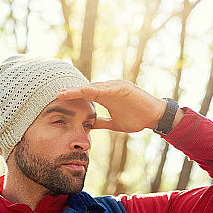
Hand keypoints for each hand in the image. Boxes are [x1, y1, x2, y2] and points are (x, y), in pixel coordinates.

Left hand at [57, 80, 182, 132]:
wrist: (154, 116)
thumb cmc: (137, 118)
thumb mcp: (114, 123)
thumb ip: (102, 122)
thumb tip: (88, 126)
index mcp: (106, 97)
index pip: (86, 95)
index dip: (73, 97)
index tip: (59, 100)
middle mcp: (109, 89)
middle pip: (87, 89)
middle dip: (73, 92)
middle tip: (58, 94)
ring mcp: (116, 87)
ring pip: (95, 87)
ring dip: (81, 90)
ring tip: (67, 92)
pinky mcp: (124, 87)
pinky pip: (109, 88)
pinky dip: (98, 89)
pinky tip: (86, 91)